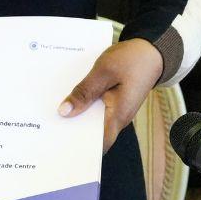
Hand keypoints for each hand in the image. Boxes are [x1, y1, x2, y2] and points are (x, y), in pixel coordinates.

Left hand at [58, 38, 164, 152]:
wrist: (152, 50)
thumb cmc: (132, 59)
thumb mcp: (103, 71)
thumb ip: (84, 92)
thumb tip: (64, 112)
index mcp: (118, 114)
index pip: (99, 144)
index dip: (80, 148)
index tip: (59, 147)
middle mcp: (119, 118)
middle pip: (93, 133)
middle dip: (73, 130)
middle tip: (48, 127)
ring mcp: (117, 111)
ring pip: (93, 121)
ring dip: (77, 116)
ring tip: (53, 112)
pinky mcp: (114, 102)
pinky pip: (96, 109)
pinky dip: (84, 105)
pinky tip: (69, 98)